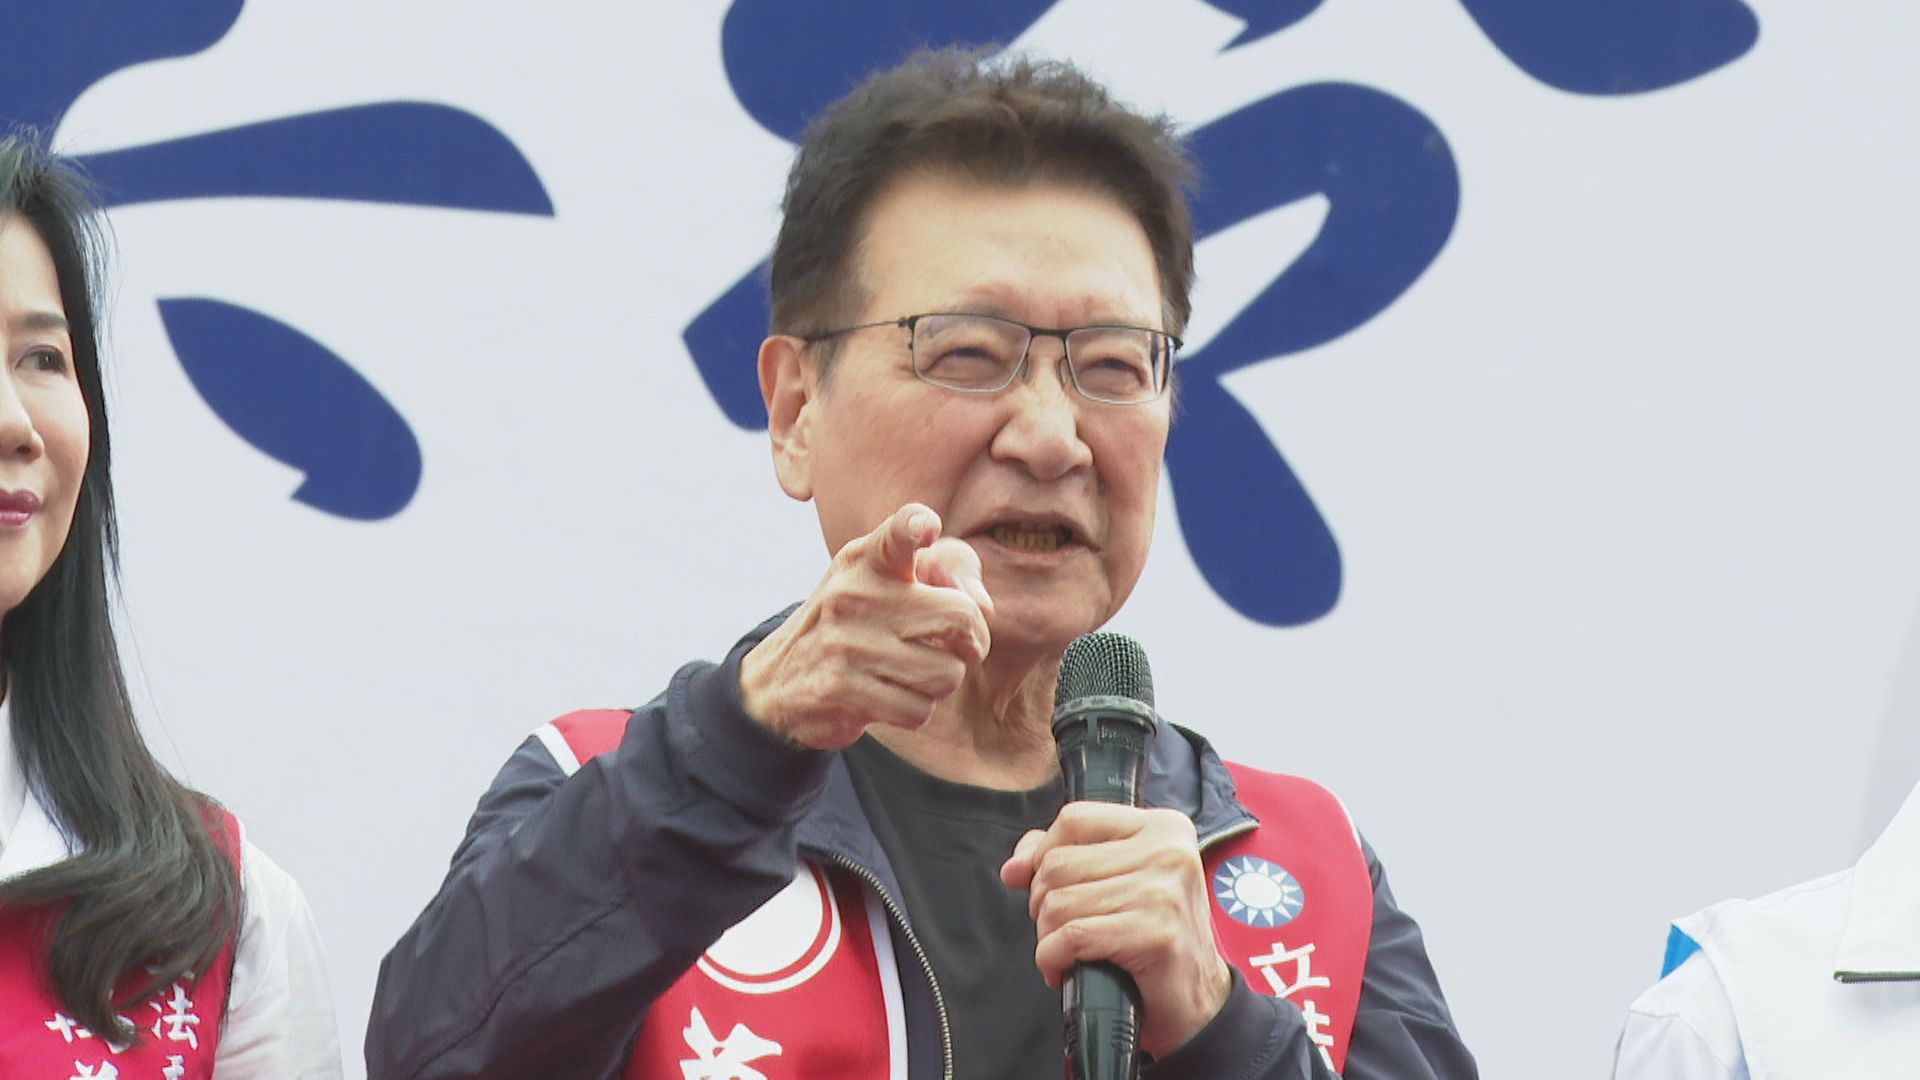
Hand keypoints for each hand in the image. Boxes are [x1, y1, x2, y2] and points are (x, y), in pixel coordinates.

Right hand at [740, 502, 994, 748]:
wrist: (780, 678)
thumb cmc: (856, 621)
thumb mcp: (884, 580)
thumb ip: (945, 571)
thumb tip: (985, 607)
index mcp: (867, 560)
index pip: (896, 533)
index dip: (914, 526)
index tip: (925, 528)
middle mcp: (855, 594)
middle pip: (961, 617)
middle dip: (973, 643)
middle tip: (958, 648)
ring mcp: (846, 643)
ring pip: (946, 673)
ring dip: (940, 683)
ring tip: (912, 673)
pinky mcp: (842, 689)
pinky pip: (919, 710)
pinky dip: (915, 710)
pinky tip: (890, 696)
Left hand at [1000, 802, 1232, 1058]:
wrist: (1198, 1001)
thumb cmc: (1152, 938)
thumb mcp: (1117, 882)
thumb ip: (1066, 857)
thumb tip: (1014, 867)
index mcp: (1163, 827)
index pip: (1075, 819)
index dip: (1043, 853)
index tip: (1040, 885)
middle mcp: (1168, 851)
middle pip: (1059, 863)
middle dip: (1042, 903)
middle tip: (1062, 931)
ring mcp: (1164, 892)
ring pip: (1059, 902)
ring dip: (1047, 937)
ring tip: (1066, 953)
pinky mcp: (1155, 934)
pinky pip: (1072, 936)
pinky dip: (1053, 957)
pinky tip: (1064, 969)